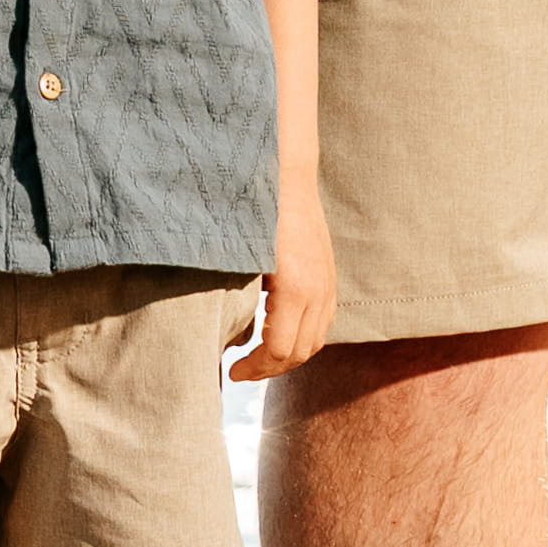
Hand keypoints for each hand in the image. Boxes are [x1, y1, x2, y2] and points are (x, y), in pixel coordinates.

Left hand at [229, 192, 337, 385]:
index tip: (232, 371)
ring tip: (260, 358)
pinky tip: (279, 332)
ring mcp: (328, 284)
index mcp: (294, 289)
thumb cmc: (253, 213)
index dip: (256, 369)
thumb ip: (234, 298)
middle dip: (270, 369)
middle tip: (242, 371)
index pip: (279, 351)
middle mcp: (318, 290)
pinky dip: (304, 336)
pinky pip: (324, 321)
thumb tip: (217, 335)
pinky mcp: (330, 277)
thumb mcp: (238, 257)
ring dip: (289, 356)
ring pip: (316, 340)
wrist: (285, 175)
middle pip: (300, 352)